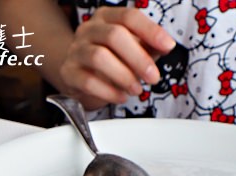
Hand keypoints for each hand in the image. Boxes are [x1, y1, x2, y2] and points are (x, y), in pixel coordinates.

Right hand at [58, 7, 175, 110]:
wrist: (78, 76)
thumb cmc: (110, 60)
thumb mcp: (132, 49)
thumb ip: (149, 46)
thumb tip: (166, 46)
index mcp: (106, 18)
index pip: (129, 17)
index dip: (150, 31)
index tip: (167, 46)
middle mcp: (88, 30)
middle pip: (114, 36)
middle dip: (139, 58)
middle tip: (153, 77)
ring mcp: (75, 50)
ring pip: (99, 57)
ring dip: (124, 76)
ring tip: (136, 89)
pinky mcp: (68, 73)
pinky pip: (88, 81)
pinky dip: (109, 92)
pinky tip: (121, 96)